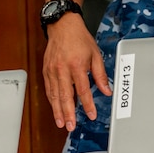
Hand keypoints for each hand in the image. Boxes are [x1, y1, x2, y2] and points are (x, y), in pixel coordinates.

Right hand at [42, 14, 111, 130]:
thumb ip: (101, 74)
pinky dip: (51, 100)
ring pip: (54, 95)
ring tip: (61, 123)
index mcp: (77, 65)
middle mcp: (62, 69)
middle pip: (65, 95)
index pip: (83, 90)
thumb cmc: (79, 39)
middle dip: (68, 113)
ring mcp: (52, 70)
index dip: (88, 104)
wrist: (63, 25)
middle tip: (71, 126)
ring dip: (57, 110)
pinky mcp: (46, 70)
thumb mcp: (95, 54)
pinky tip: (55, 109)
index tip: (91, 115)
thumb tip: (107, 90)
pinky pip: (48, 89)